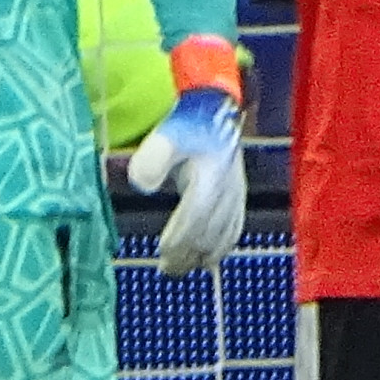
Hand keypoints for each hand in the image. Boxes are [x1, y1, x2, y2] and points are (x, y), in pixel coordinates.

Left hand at [125, 67, 247, 272]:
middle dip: (187, 254)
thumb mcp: (166, 136)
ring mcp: (236, 196)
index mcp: (211, 176)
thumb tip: (140, 185)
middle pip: (209, 233)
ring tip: (176, 268)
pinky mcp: (239, 199)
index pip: (197, 215)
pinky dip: (219, 250)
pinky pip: (234, 232)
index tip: (162, 250)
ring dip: (200, 256)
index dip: (181, 236)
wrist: (216, 111)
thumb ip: (152, 159)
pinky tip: (204, 260)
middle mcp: (228, 190)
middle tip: (164, 268)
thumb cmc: (188, 125)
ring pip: (223, 237)